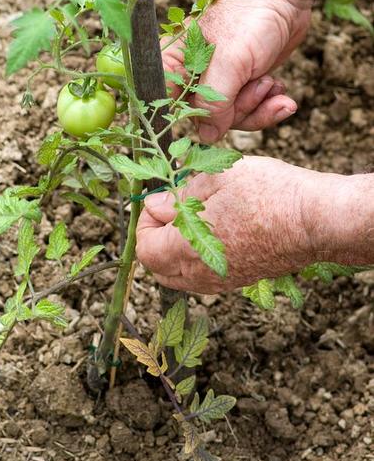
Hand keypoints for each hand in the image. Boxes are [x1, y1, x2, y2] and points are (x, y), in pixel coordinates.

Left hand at [136, 156, 337, 293]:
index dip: (144, 223)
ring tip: (192, 216)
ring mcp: (223, 281)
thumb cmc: (269, 194)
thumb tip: (157, 205)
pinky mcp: (241, 279)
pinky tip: (213, 228)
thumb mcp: (216, 179)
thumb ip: (180, 196)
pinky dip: (196, 257)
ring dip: (175, 249)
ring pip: (180, 276)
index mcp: (188, 250)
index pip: (145, 249)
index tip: (158, 200)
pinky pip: (204, 276)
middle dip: (156, 238)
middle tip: (170, 209)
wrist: (316, 219)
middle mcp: (202, 274)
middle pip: (158, 268)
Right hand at [162, 0, 313, 142]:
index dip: (188, 119)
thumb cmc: (251, 18)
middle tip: (259, 86)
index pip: (168, 104)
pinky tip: (280, 90)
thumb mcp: (230, 63)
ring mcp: (219, 81)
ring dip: (256, 107)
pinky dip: (267, 105)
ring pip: (230, 118)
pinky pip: (248, 110)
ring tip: (272, 84)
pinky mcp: (241, 83)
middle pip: (205, 118)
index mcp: (176, 64)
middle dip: (238, 111)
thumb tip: (207, 136)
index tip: (217, 121)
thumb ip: (213, 102)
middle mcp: (193, 75)